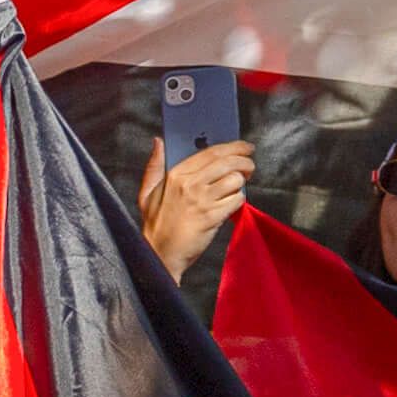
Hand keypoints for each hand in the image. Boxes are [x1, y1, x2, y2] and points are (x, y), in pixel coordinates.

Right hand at [139, 134, 253, 273]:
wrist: (160, 254)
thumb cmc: (155, 224)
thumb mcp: (147, 192)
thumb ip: (154, 165)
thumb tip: (159, 142)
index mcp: (175, 175)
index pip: (211, 152)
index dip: (233, 147)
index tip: (244, 147)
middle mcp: (189, 185)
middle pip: (228, 162)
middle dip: (245, 161)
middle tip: (249, 166)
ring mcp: (201, 201)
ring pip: (235, 180)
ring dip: (241, 183)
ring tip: (235, 188)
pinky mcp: (212, 217)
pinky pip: (237, 200)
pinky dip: (238, 201)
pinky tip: (230, 204)